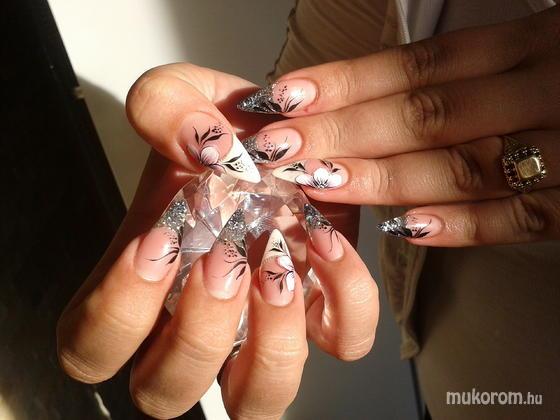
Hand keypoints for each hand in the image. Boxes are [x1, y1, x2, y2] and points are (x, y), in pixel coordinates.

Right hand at [56, 65, 377, 418]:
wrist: (280, 134)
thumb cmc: (221, 132)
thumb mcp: (181, 96)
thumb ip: (164, 106)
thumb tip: (198, 143)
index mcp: (142, 284)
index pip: (91, 348)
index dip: (116, 314)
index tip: (157, 243)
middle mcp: (198, 322)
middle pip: (166, 391)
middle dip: (197, 333)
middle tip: (223, 258)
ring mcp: (264, 327)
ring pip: (257, 400)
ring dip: (270, 342)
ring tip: (278, 262)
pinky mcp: (325, 312)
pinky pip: (344, 342)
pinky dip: (346, 301)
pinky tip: (329, 243)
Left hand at [237, 6, 559, 246]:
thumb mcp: (548, 34)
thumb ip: (481, 58)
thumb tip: (397, 82)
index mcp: (539, 39)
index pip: (421, 63)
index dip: (349, 80)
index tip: (286, 94)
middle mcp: (552, 88)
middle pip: (425, 114)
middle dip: (344, 132)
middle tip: (276, 146)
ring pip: (462, 167)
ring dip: (385, 178)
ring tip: (320, 182)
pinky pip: (525, 217)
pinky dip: (465, 225)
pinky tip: (405, 229)